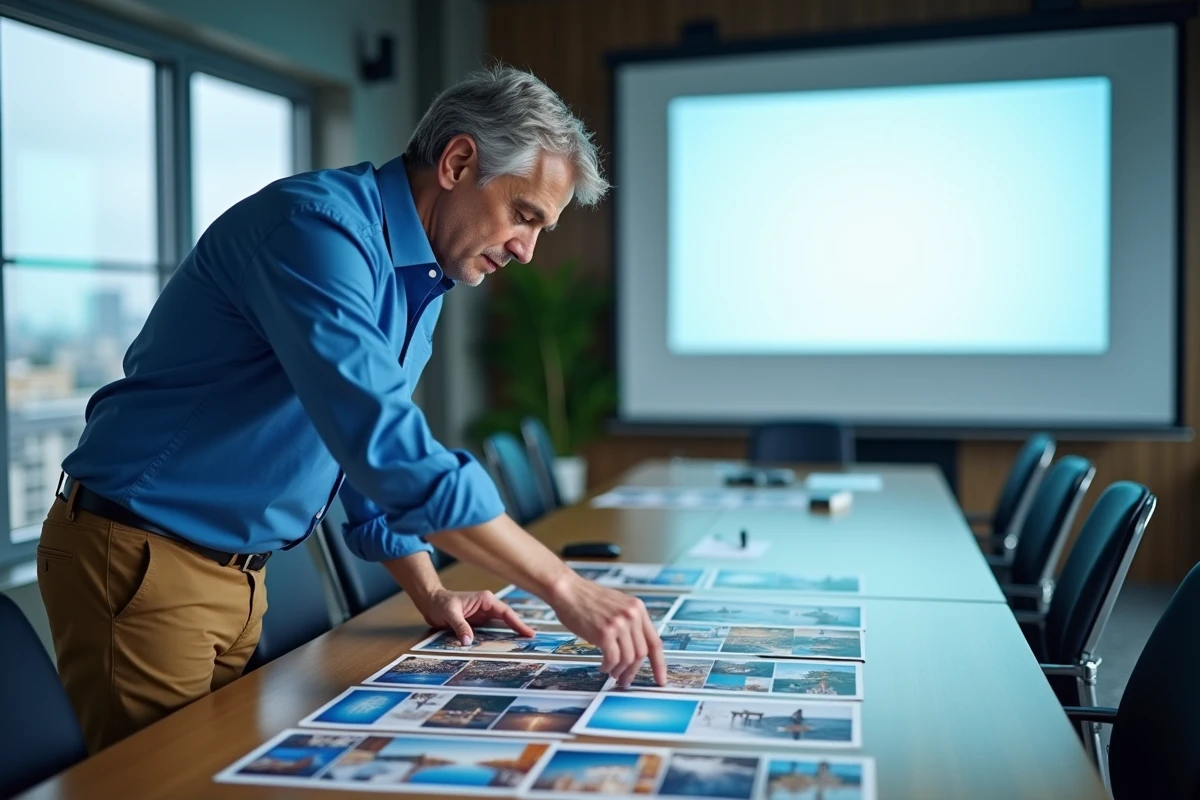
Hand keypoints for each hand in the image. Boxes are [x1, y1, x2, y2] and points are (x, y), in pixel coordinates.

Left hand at [417, 589, 534, 644]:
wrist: (430, 603)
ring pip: (501, 626)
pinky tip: (505, 647)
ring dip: (510, 635)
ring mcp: (484, 615)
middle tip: (532, 642)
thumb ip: (460, 626)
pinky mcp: (479, 623)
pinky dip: (498, 638)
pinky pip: (491, 631)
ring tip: (523, 647)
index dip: (518, 623)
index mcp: (485, 600)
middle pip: (507, 619)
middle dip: (519, 629)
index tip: (529, 633)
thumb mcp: (450, 613)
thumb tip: (469, 641)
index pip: (506, 612)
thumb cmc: (440, 603)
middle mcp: (487, 607)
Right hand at [548, 575, 666, 687]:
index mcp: (638, 608)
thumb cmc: (586, 599)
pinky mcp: (604, 632)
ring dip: (619, 670)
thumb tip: (634, 650)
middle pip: (642, 653)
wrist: (567, 590)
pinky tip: (602, 666)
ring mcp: (619, 623)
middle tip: (625, 680)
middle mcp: (632, 615)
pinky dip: (608, 667)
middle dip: (633, 671)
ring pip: (628, 658)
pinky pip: (613, 658)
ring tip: (611, 673)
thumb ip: (629, 623)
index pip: (655, 641)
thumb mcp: (617, 605)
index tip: (660, 680)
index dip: (659, 664)